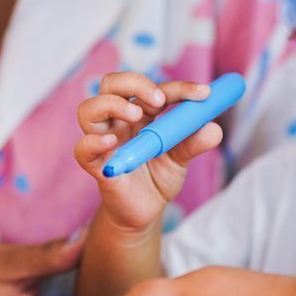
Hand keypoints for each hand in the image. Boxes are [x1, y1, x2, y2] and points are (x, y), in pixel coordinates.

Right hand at [73, 72, 223, 232]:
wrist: (144, 212)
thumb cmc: (158, 178)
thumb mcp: (181, 159)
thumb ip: (194, 143)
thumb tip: (214, 129)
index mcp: (141, 113)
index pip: (154, 89)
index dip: (179, 87)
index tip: (204, 93)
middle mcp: (118, 122)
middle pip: (111, 85)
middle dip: (134, 83)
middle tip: (160, 99)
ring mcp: (105, 142)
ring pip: (88, 110)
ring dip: (112, 105)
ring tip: (136, 115)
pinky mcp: (96, 166)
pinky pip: (82, 150)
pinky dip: (92, 142)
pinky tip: (111, 142)